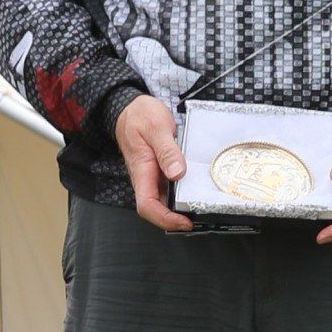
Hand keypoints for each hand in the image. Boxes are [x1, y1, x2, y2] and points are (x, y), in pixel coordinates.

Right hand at [114, 95, 192, 231]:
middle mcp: (145, 178)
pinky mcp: (158, 171)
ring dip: (179, 209)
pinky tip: (195, 192)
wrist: (131, 108)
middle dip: (176, 220)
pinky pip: (168, 188)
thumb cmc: (141, 116)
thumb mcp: (156, 127)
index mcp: (141, 170)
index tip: (184, 222)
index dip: (165, 219)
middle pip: (156, 209)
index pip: (147, 206)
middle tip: (199, 220)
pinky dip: (181, 195)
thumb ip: (167, 151)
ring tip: (201, 210)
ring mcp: (152, 176)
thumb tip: (177, 174)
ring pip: (163, 200)